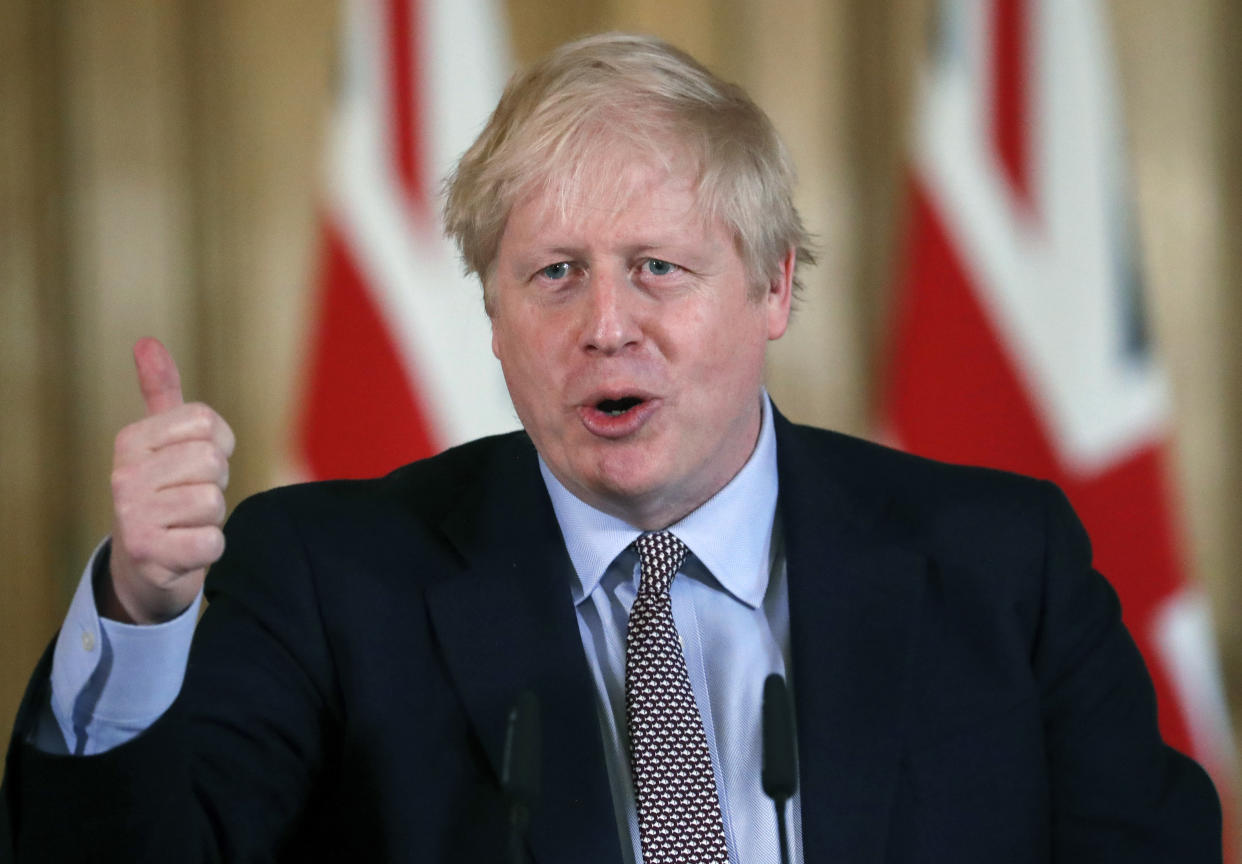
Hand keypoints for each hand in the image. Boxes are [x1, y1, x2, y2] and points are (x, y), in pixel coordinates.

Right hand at [103, 338, 235, 623]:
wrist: (146, 565)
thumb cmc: (165, 493)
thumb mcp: (162, 440)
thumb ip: (161, 391)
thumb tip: (147, 341)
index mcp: (130, 439)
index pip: (208, 422)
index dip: (219, 445)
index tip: (196, 464)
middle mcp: (123, 474)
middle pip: (212, 462)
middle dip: (215, 483)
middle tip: (191, 497)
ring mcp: (132, 515)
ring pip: (213, 502)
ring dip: (212, 517)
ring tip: (186, 522)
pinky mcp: (148, 554)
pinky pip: (212, 541)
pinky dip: (210, 547)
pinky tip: (185, 547)